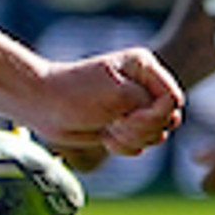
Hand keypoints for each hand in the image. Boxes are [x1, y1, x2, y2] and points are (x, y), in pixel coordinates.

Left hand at [16, 46, 184, 160]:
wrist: (42, 105)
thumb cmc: (76, 93)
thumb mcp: (119, 94)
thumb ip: (152, 106)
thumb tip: (172, 120)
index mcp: (144, 67)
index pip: (172, 99)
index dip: (154, 113)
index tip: (126, 114)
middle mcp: (143, 86)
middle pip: (167, 119)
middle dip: (141, 128)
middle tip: (115, 123)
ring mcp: (134, 107)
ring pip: (155, 135)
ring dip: (131, 138)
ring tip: (109, 129)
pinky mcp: (123, 126)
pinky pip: (139, 145)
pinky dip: (123, 147)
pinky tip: (106, 137)